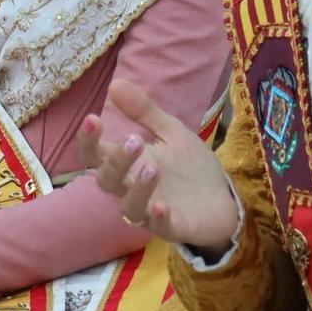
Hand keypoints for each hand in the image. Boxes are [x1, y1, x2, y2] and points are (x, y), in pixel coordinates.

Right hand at [80, 77, 238, 253]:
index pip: (96, 155)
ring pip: (130, 206)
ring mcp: (150, 210)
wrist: (223, 196)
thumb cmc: (189, 166)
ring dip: (137, 188)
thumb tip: (114, 83)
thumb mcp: (170, 131)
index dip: (88, 140)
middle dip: (116, 161)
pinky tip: (162, 205)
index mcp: (128, 164)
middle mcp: (132, 188)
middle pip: (107, 181)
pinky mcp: (172, 227)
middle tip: (134, 141)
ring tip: (152, 168)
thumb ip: (144, 111)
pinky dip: (157, 217)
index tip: (93, 118)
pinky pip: (158, 227)